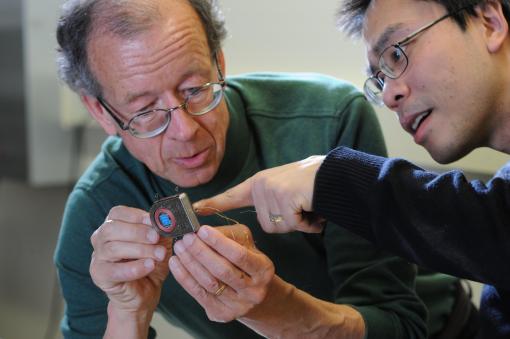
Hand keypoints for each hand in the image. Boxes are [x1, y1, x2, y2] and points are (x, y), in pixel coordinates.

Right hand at [89, 206, 172, 332]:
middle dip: (137, 232)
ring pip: (112, 248)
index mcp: (114, 225)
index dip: (135, 215)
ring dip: (140, 250)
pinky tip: (149, 266)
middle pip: (112, 228)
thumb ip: (161, 229)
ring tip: (159, 254)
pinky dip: (134, 268)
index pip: (117, 213)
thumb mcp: (159, 242)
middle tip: (156, 238)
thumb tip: (167, 218)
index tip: (153, 220)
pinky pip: (114, 270)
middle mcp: (101, 238)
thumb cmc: (151, 262)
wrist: (147, 290)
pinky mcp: (99, 275)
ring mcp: (98, 257)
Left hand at [169, 224, 274, 321]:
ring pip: (209, 283)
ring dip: (190, 264)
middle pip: (222, 271)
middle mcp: (254, 290)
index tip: (202, 230)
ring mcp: (238, 305)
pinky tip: (176, 264)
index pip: (239, 255)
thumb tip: (204, 231)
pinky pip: (199, 294)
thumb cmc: (248, 264)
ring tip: (179, 248)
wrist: (255, 295)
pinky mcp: (222, 314)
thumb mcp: (248, 246)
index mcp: (263, 270)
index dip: (219, 242)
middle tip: (186, 238)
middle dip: (201, 252)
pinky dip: (185, 278)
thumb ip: (230, 236)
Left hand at [193, 156, 325, 232]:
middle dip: (287, 222)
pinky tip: (312, 208)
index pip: (232, 196)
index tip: (194, 210)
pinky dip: (307, 223)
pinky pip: (293, 225)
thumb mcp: (283, 189)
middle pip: (267, 224)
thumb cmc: (311, 183)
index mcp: (258, 183)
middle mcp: (261, 185)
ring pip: (279, 226)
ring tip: (307, 205)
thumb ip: (270, 201)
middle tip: (301, 206)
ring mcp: (271, 191)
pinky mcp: (283, 197)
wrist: (334, 173)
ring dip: (298, 222)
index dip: (214, 204)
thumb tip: (269, 220)